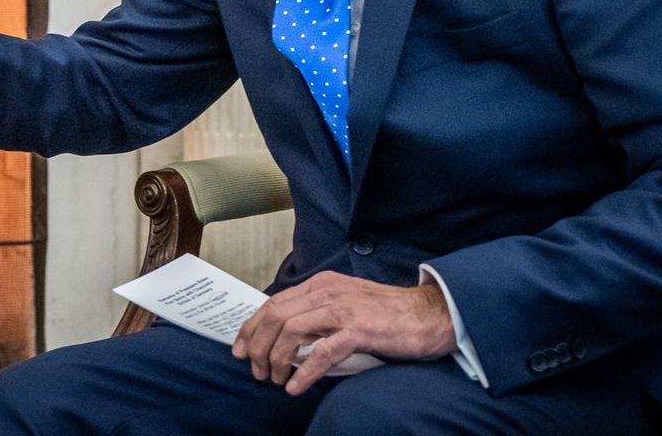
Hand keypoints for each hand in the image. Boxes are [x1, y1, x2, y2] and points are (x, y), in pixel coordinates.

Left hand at [232, 271, 455, 393]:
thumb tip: (288, 335)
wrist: (430, 314)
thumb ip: (318, 313)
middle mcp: (327, 292)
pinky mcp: (359, 331)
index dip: (251, 327)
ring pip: (291, 331)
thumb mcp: (346, 304)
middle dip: (257, 345)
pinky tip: (295, 386)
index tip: (239, 348)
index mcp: (321, 285)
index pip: (273, 303)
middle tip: (254, 369)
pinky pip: (322, 352)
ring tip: (273, 379)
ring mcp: (342, 310)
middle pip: (275, 316)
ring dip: (275, 358)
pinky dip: (303, 372)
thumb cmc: (389, 314)